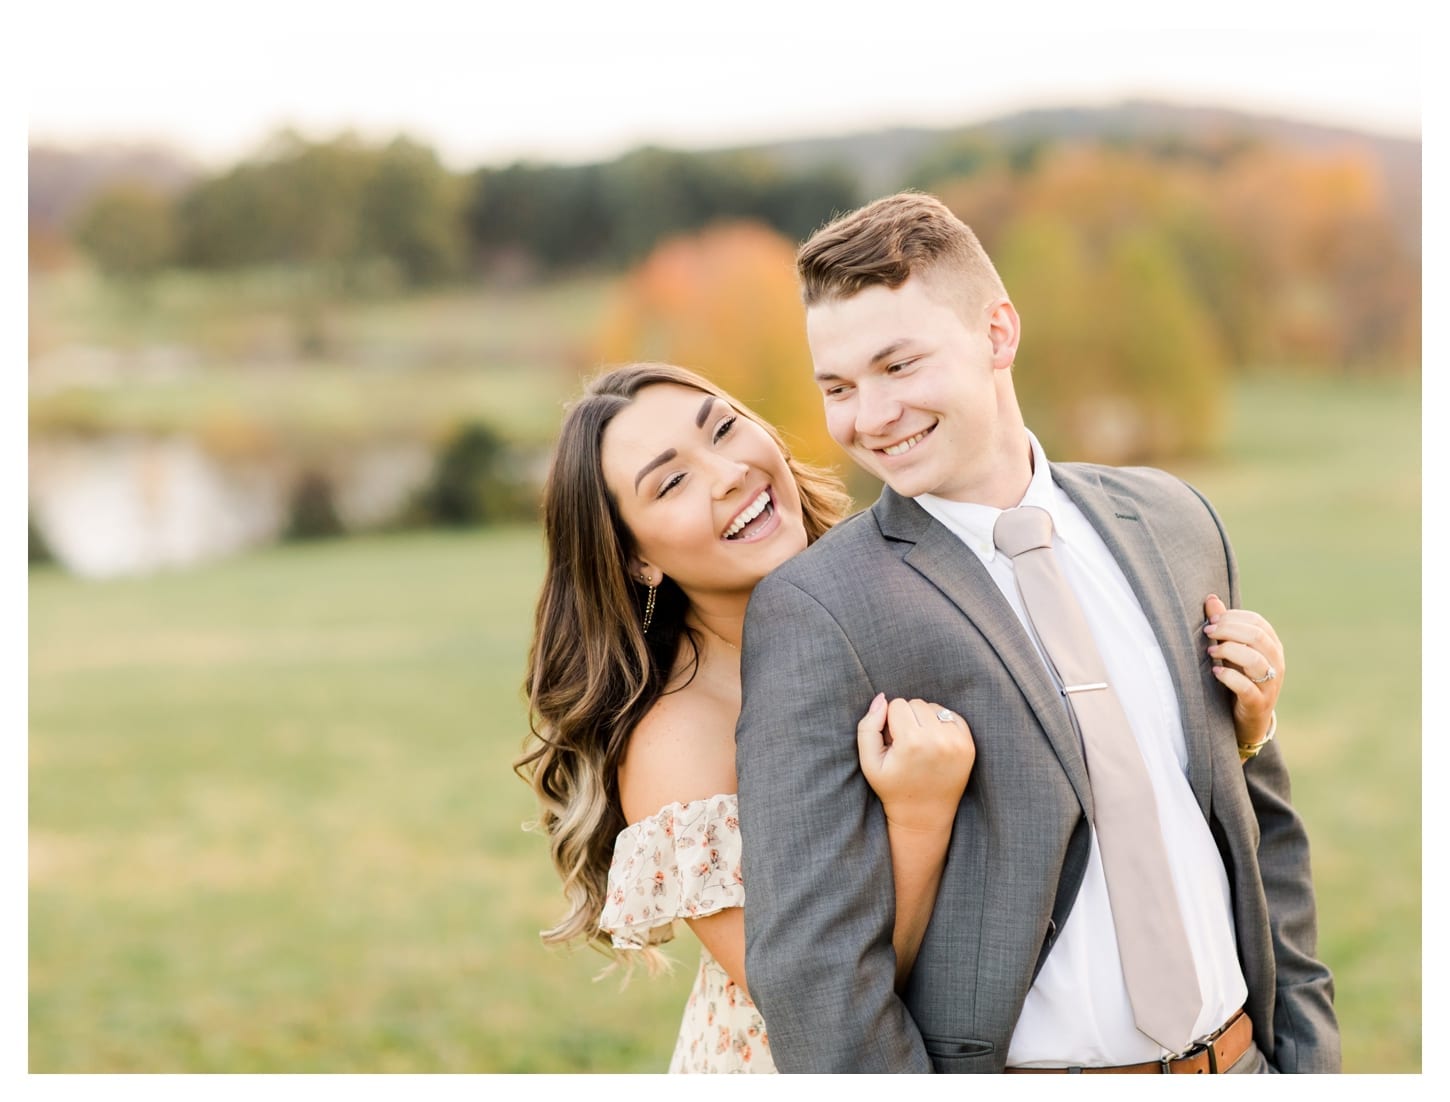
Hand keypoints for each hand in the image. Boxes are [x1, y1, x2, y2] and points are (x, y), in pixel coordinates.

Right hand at [856, 693, 974, 831]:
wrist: (924, 816)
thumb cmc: (892, 787)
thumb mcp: (868, 762)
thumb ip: (868, 727)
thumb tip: (881, 698)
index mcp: (912, 743)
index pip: (897, 704)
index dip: (889, 722)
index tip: (892, 743)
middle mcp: (938, 740)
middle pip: (916, 703)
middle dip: (908, 719)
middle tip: (905, 745)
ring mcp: (957, 743)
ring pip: (934, 707)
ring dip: (925, 720)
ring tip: (920, 746)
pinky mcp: (969, 745)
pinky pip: (951, 716)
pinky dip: (941, 725)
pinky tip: (934, 745)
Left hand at [1203, 595, 1282, 746]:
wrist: (1248, 719)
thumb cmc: (1239, 677)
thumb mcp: (1232, 650)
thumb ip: (1224, 626)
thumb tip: (1211, 598)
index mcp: (1272, 646)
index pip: (1257, 622)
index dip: (1233, 616)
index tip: (1210, 618)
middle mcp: (1275, 663)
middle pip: (1257, 637)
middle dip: (1228, 629)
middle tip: (1207, 631)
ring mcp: (1270, 684)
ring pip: (1255, 660)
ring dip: (1229, 651)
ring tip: (1210, 652)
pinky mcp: (1258, 703)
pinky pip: (1247, 687)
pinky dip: (1230, 677)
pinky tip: (1216, 672)